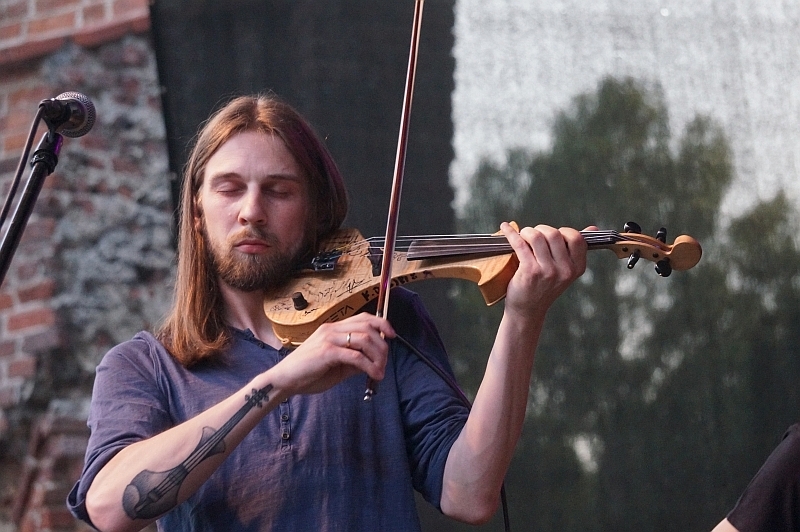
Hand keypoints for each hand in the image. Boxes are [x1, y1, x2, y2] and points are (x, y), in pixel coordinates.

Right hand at [268, 313, 394, 396]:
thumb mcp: (336, 365)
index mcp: (333, 329)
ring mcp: (329, 339)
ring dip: (378, 356)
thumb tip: (374, 362)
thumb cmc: (308, 373)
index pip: (363, 318)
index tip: (392, 335)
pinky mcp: (327, 352)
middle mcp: (332, 329)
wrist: (284, 380)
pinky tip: (374, 374)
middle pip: (367, 327)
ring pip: (364, 339)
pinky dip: (369, 366)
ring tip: (380, 370)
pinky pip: (355, 356)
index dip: (381, 323)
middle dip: (382, 344)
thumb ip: (354, 361)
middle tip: (385, 361)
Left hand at [500, 222, 590, 316]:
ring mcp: (548, 271)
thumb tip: (593, 228)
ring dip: (527, 232)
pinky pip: (519, 244)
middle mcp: (565, 270)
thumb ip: (576, 250)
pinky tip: (505, 228)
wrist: (528, 310)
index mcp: (577, 268)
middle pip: (554, 234)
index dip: (563, 232)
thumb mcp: (565, 271)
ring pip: (537, 236)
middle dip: (541, 230)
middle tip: (533, 236)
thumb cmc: (545, 287)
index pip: (577, 238)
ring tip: (523, 236)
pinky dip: (510, 233)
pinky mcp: (530, 271)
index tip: (552, 237)